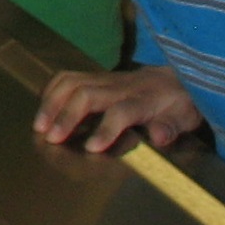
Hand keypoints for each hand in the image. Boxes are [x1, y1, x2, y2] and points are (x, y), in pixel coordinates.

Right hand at [35, 64, 201, 153]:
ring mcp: (104, 78)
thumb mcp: (185, 118)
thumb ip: (172, 127)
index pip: (121, 112)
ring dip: (52, 102)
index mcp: (143, 100)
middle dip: (65, 115)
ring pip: (71, 82)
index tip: (91, 148)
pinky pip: (67, 77)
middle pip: (86, 94)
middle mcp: (119, 86)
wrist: (176, 78)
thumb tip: (158, 136)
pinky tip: (44, 107)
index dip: (105, 129)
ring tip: (40, 124)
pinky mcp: (94, 76)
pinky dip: (51, 90)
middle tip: (50, 137)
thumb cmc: (178, 104)